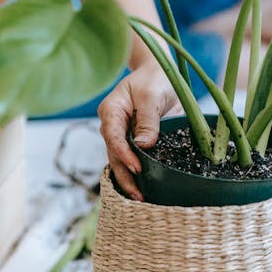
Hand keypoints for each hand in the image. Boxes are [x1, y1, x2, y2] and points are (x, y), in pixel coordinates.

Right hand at [98, 62, 181, 200]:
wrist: (160, 73)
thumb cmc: (154, 79)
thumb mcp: (151, 95)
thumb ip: (148, 120)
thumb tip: (144, 146)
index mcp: (111, 111)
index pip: (112, 136)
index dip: (123, 154)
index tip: (137, 168)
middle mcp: (114, 126)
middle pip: (114, 154)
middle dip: (125, 176)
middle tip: (138, 196)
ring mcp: (123, 134)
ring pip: (121, 161)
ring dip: (130, 180)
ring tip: (141, 198)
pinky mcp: (136, 140)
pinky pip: (134, 159)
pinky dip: (139, 174)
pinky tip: (146, 189)